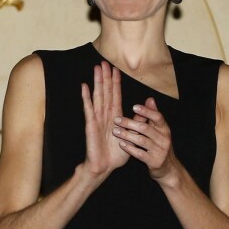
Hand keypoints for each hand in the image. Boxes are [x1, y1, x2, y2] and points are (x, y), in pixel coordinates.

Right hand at [81, 61, 128, 177]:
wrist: (104, 166)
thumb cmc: (116, 153)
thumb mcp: (132, 136)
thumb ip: (138, 122)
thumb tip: (145, 110)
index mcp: (115, 116)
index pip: (115, 94)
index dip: (115, 81)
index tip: (115, 68)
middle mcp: (105, 114)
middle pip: (106, 91)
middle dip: (106, 77)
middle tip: (104, 62)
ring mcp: (97, 117)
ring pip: (98, 95)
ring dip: (97, 82)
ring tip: (96, 68)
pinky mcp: (90, 124)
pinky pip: (88, 108)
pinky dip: (86, 97)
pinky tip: (84, 86)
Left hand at [113, 98, 179, 184]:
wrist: (168, 168)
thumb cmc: (158, 144)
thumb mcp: (158, 130)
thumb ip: (152, 115)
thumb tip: (150, 99)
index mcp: (165, 129)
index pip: (158, 117)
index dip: (146, 111)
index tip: (133, 107)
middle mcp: (164, 139)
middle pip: (146, 128)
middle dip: (129, 123)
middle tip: (116, 120)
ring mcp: (160, 151)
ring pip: (141, 140)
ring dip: (127, 135)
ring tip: (115, 131)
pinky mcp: (155, 162)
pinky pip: (140, 153)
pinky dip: (130, 148)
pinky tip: (121, 144)